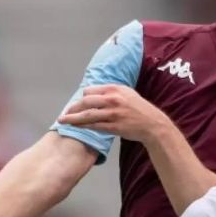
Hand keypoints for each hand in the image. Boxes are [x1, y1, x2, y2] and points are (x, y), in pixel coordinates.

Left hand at [57, 84, 171, 143]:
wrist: (152, 124)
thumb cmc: (139, 109)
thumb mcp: (127, 93)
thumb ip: (111, 92)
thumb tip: (95, 94)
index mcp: (115, 89)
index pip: (90, 91)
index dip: (82, 98)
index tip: (78, 104)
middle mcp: (113, 99)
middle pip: (85, 101)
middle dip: (73, 108)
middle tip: (65, 114)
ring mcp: (113, 114)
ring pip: (87, 115)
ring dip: (73, 118)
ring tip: (63, 121)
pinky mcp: (114, 127)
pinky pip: (95, 126)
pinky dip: (84, 126)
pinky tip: (77, 127)